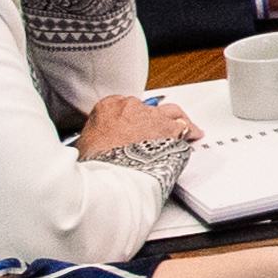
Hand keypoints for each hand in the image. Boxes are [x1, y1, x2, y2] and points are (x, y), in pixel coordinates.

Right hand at [72, 91, 197, 160]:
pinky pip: (186, 128)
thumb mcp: (83, 145)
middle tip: (156, 128)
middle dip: (152, 119)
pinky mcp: (171, 130)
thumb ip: (91, 139)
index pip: (123, 106)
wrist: (111, 171)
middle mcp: (133, 107)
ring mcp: (154, 117)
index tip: (133, 126)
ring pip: (171, 112)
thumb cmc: (95, 161)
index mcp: (109, 106)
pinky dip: (190, 132)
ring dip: (177, 119)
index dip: (130, 118)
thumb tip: (89, 148)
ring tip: (185, 126)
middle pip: (148, 108)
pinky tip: (194, 136)